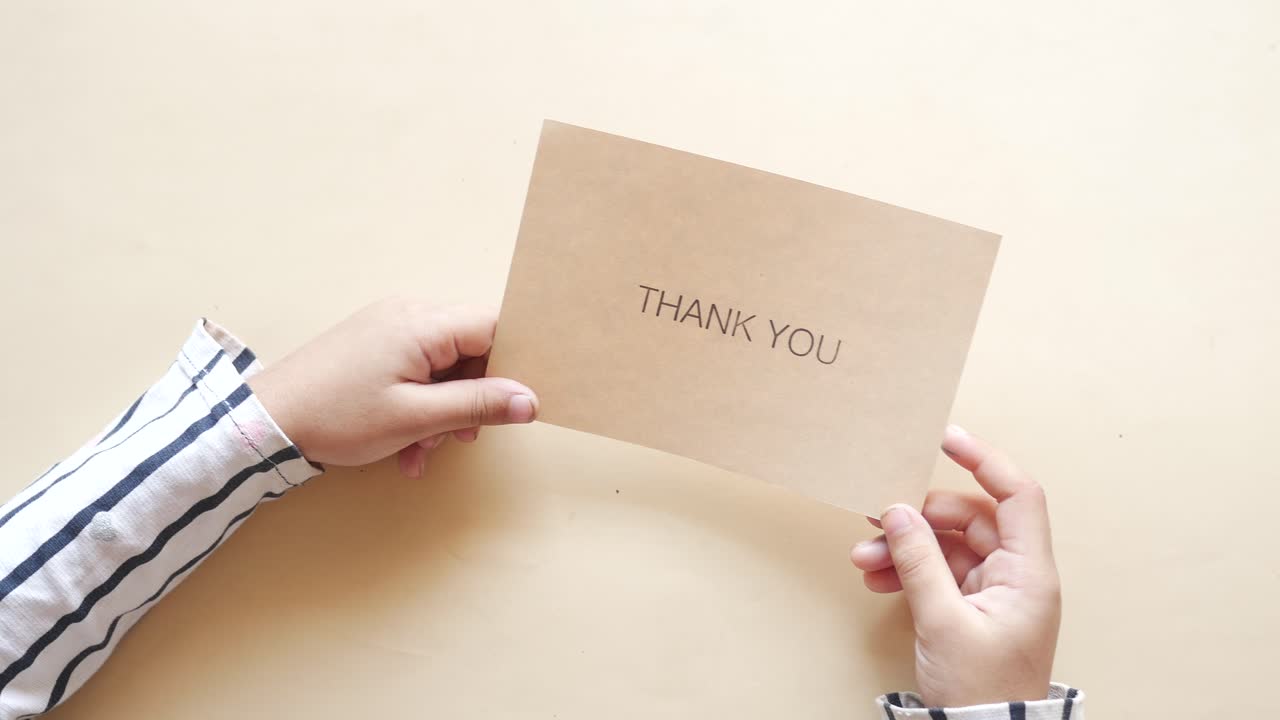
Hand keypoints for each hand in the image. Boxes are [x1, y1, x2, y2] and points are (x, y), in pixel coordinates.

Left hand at [249, 297, 537, 477]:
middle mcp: (409, 314)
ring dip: (444, 408)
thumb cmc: (337, 417)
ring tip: (423, 447)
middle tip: (462, 436)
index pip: (494, 327)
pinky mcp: (373, 344)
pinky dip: (421, 404)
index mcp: (423, 324)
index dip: (511, 365)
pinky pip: (417, 368)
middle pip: (471, 346)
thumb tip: (529, 401)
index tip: (512, 403)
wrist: (266, 421)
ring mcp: (388, 327)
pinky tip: (407, 444)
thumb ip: (477, 405)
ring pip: (444, 364)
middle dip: (473, 395)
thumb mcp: (416, 418)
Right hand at [850, 425, 1059, 706]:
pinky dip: (907, 570)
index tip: (946, 438)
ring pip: (947, 545)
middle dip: (919, 518)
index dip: (984, 461)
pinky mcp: (971, 608)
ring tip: (865, 558)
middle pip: (970, 518)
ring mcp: (994, 592)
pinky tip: (878, 578)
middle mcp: (1017, 575)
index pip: (1017, 495)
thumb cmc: (981, 694)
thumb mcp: (943, 622)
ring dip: (904, 546)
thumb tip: (898, 511)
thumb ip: (919, 561)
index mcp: (1029, 574)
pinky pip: (938, 571)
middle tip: (876, 517)